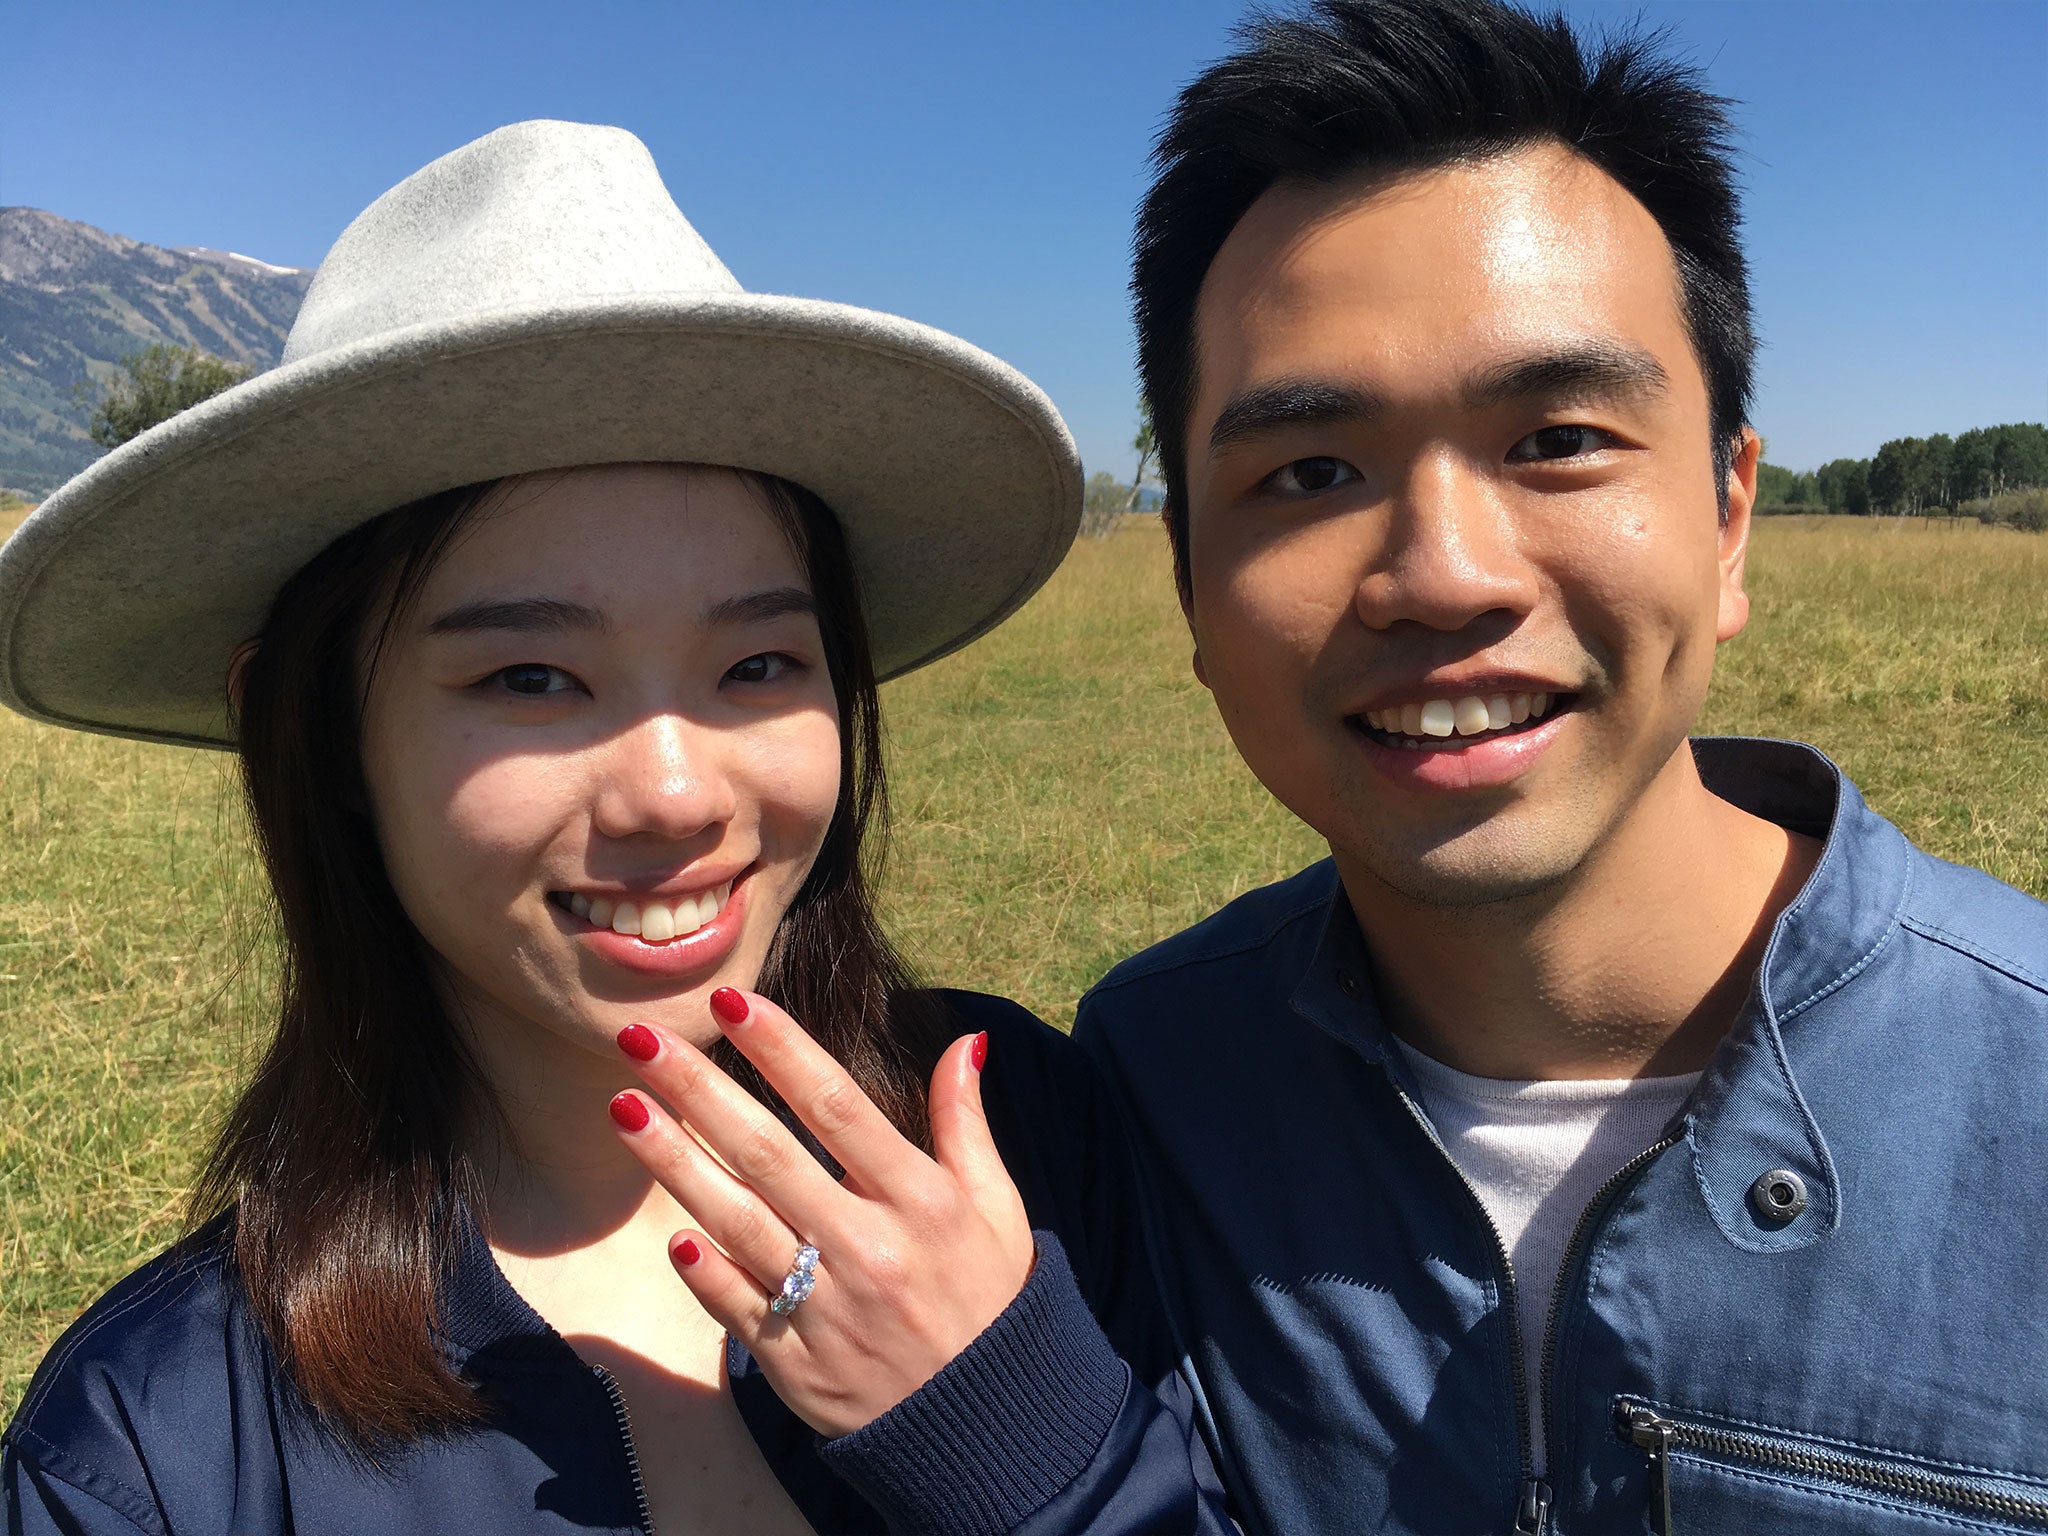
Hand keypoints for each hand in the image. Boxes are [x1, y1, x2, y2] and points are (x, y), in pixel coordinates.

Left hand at [606, 989, 1034, 1436]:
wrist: (993, 1425)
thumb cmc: (991, 1297)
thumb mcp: (997, 1205)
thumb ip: (965, 1122)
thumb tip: (963, 1039)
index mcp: (920, 1200)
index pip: (838, 1107)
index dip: (782, 1050)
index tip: (732, 1001)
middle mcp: (870, 1248)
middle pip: (770, 1154)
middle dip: (699, 1090)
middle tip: (640, 1038)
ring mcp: (829, 1308)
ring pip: (738, 1223)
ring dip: (674, 1164)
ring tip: (622, 1109)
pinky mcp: (798, 1364)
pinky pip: (739, 1308)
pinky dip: (704, 1272)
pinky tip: (667, 1232)